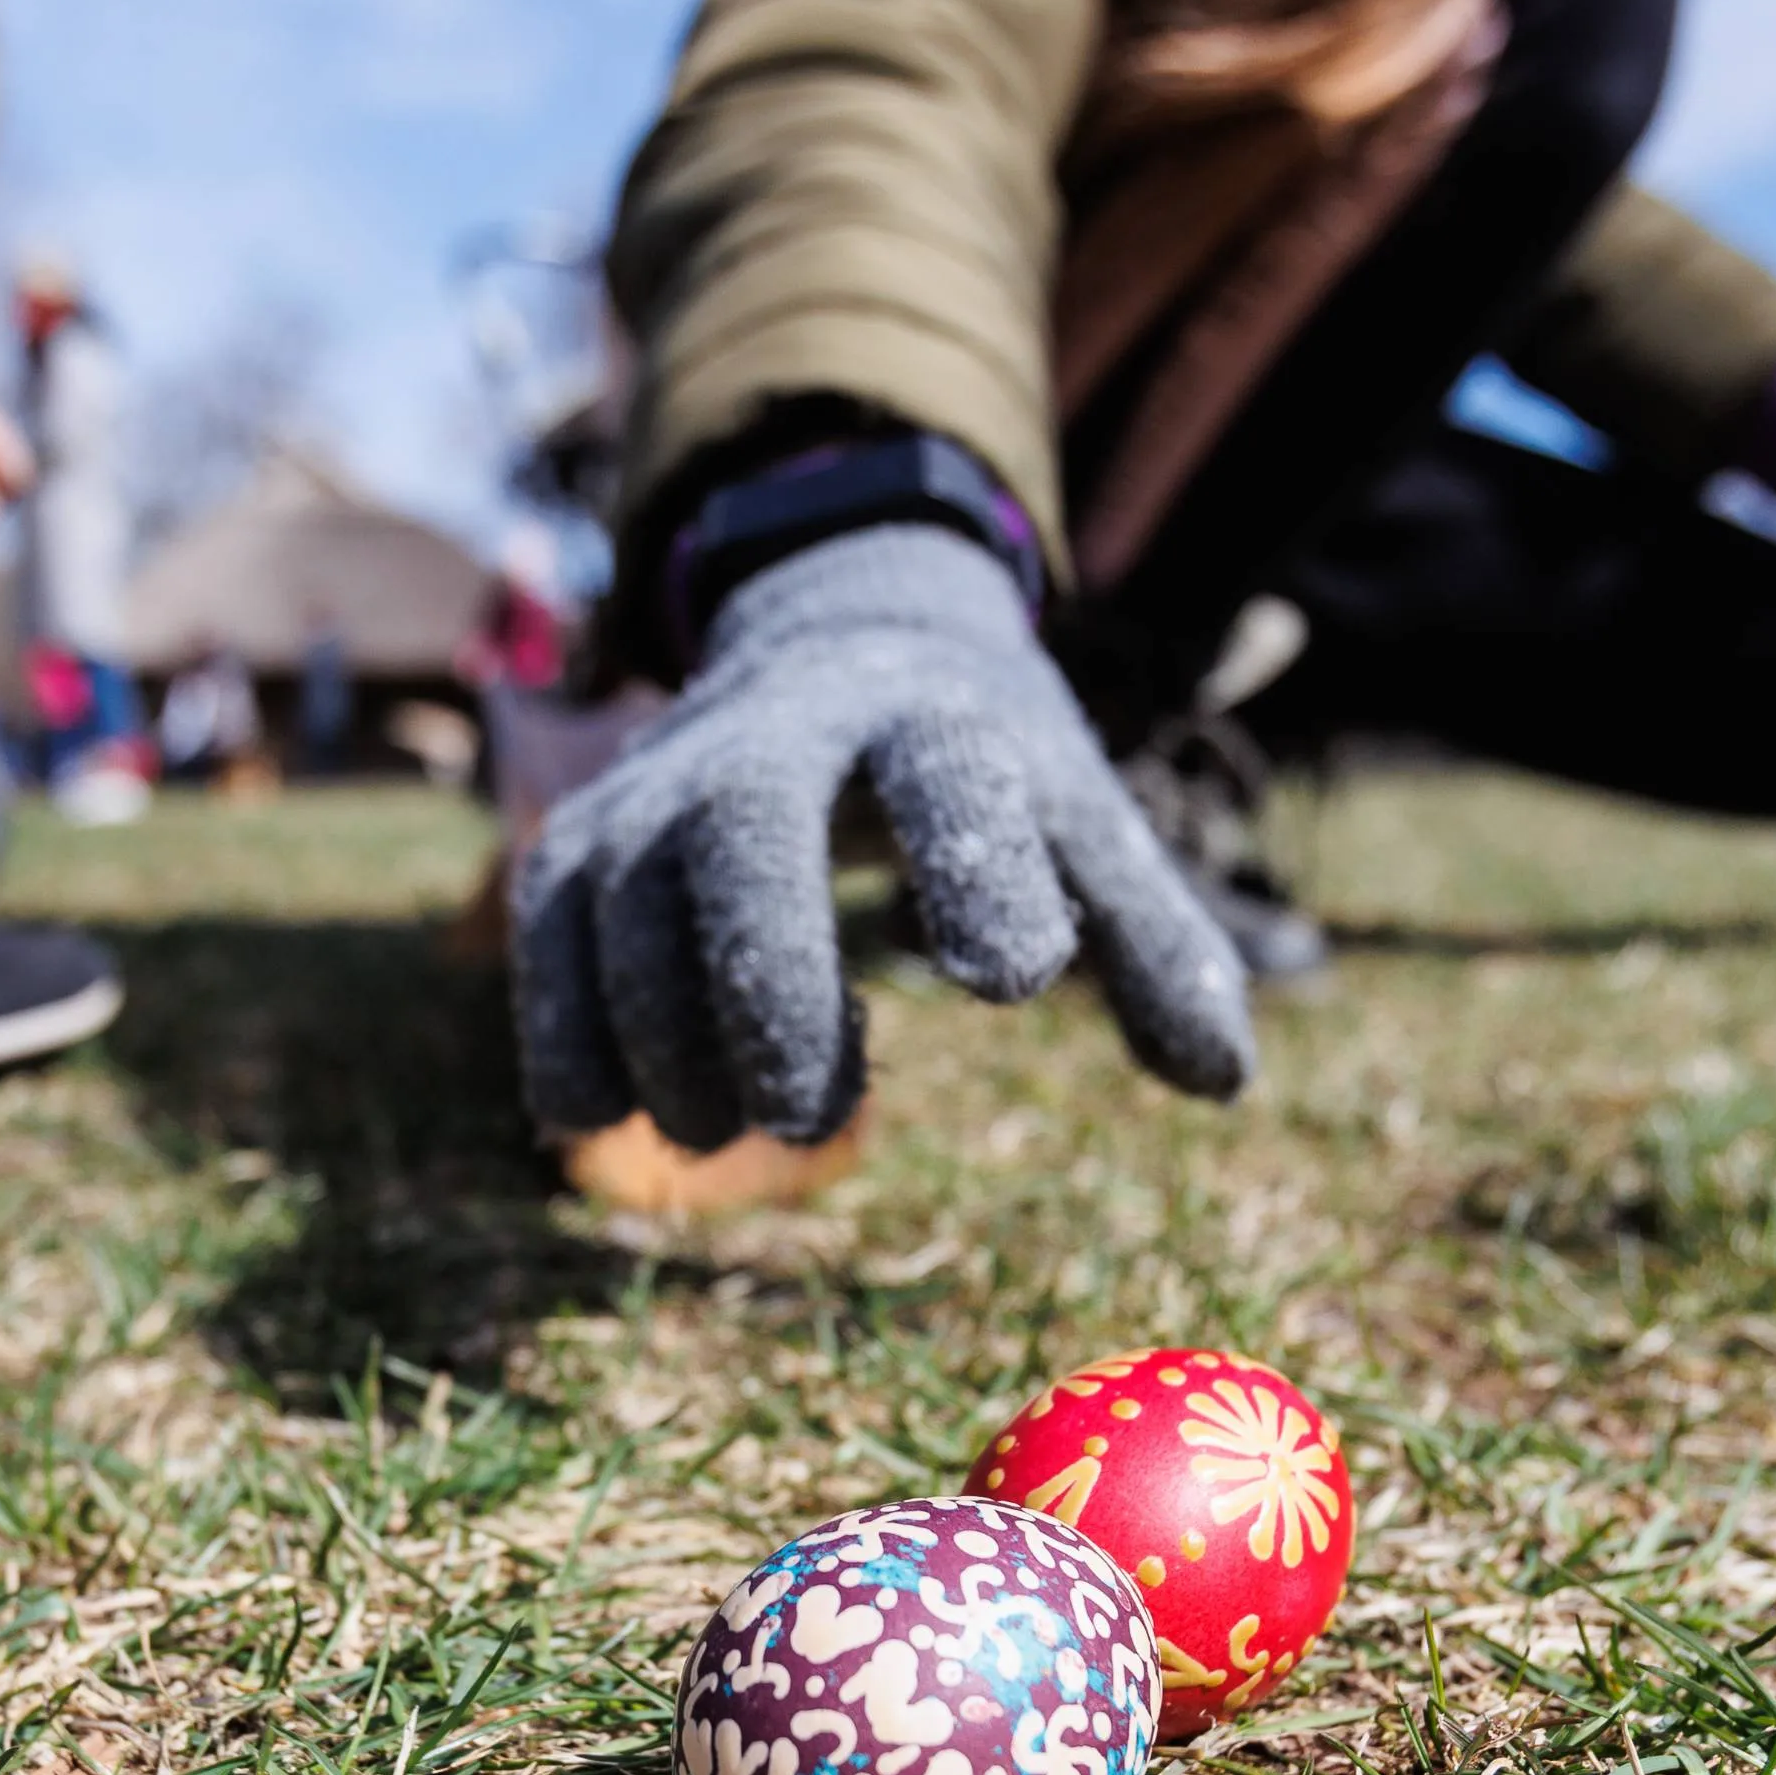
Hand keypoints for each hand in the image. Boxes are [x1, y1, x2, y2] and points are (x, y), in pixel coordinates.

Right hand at [513, 525, 1254, 1151]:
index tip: (1018, 979)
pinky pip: (551, 948)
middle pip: (743, 840)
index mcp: (931, 721)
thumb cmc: (978, 773)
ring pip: (627, 909)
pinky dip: (571, 1044)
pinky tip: (616, 1121)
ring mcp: (660, 786)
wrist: (832, 641)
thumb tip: (1224, 1081)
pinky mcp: (581, 845)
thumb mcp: (1083, 827)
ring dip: (670, 1042)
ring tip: (739, 1132)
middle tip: (808, 1118)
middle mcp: (775, 735)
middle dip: (766, 983)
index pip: (951, 778)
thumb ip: (1157, 946)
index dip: (980, 867)